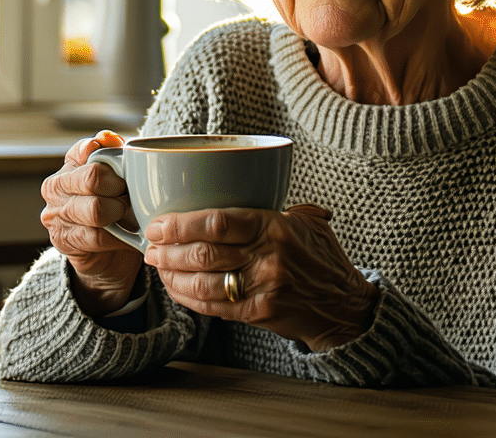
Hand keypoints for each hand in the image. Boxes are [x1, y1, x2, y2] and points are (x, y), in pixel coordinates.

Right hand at [40, 130, 143, 315]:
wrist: (108, 255)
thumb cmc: (117, 208)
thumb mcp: (121, 178)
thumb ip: (116, 155)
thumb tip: (108, 137)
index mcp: (71, 163)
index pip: (86, 149)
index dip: (109, 158)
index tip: (122, 169)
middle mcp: (56, 185)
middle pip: (93, 178)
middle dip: (119, 188)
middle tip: (130, 196)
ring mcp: (55, 213)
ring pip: (95, 210)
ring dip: (119, 214)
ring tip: (129, 216)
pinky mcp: (62, 240)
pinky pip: (97, 237)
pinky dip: (119, 238)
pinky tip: (129, 236)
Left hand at [143, 204, 377, 351]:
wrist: (344, 306)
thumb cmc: (321, 258)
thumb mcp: (306, 223)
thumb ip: (274, 206)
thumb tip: (237, 181)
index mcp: (275, 226)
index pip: (218, 222)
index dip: (181, 224)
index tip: (157, 224)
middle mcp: (268, 257)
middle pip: (204, 253)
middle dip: (168, 250)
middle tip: (150, 247)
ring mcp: (263, 288)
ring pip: (203, 283)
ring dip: (172, 276)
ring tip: (157, 267)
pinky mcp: (259, 314)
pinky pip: (213, 307)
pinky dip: (188, 298)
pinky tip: (176, 289)